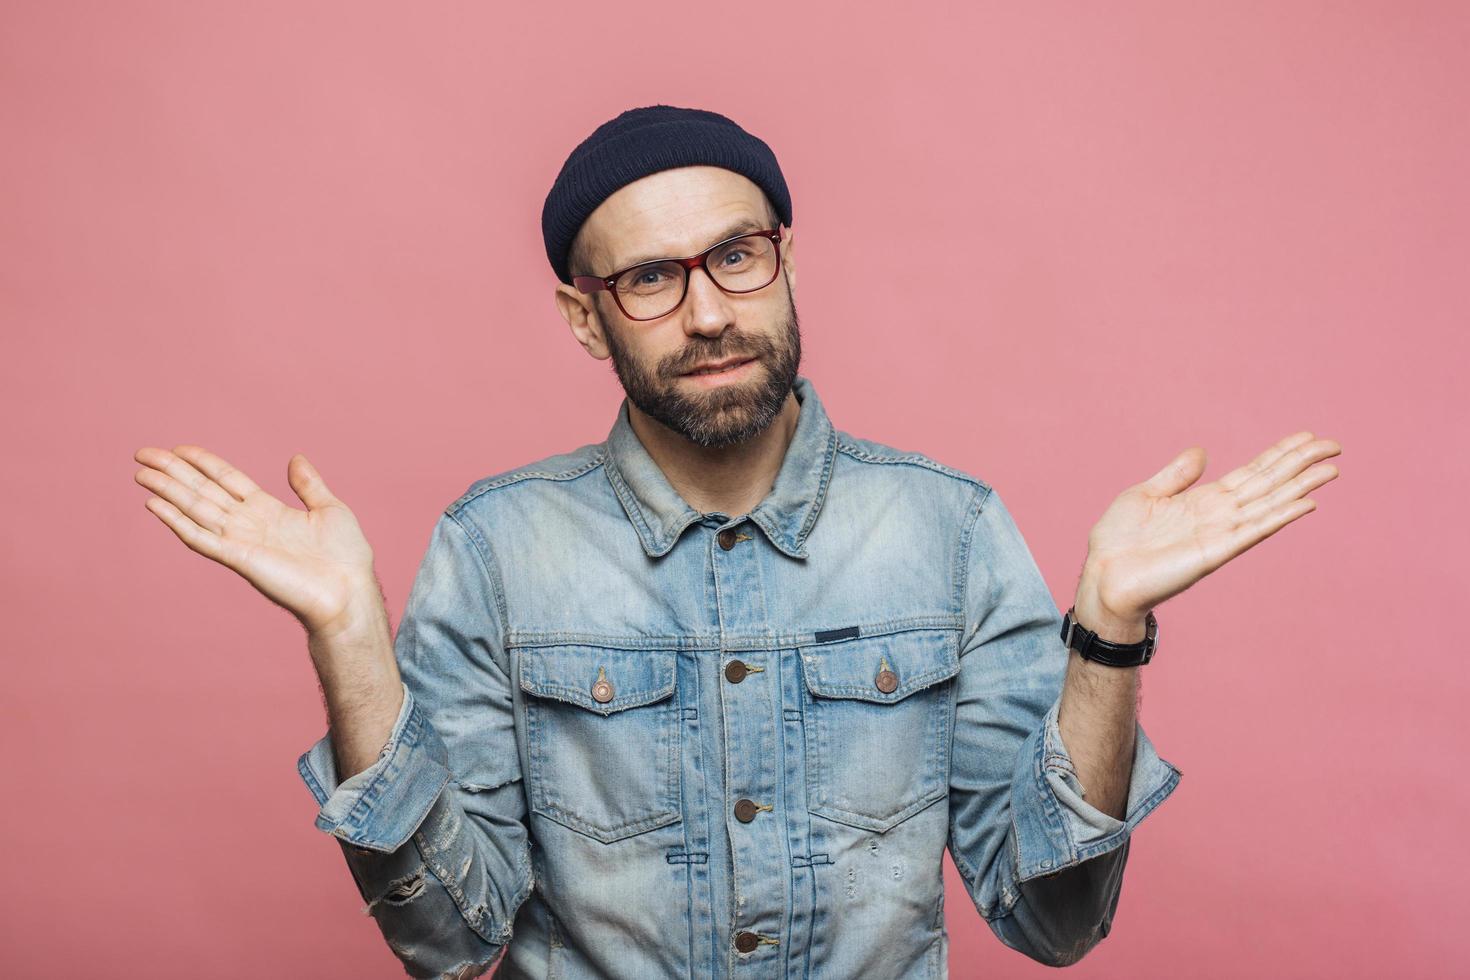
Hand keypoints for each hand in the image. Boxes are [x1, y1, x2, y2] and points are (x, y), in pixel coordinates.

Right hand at [133, 446, 381, 637]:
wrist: (350, 592)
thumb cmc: (345, 557)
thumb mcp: (330, 509)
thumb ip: (309, 484)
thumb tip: (296, 458)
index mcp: (269, 510)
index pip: (227, 479)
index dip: (203, 463)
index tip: (179, 448)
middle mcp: (249, 523)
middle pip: (203, 490)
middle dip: (173, 472)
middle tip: (142, 454)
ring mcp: (241, 540)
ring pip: (195, 509)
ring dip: (167, 491)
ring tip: (140, 474)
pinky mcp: (238, 558)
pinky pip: (200, 537)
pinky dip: (177, 521)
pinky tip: (155, 505)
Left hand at [1076, 430, 1341, 628]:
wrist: (1102, 577)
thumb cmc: (1118, 542)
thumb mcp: (1144, 495)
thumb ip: (1176, 475)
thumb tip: (1202, 452)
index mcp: (1203, 500)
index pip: (1251, 473)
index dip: (1279, 455)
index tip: (1307, 437)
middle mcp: (1219, 515)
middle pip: (1269, 484)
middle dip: (1301, 464)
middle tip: (1334, 445)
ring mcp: (1220, 534)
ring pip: (1269, 504)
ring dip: (1301, 487)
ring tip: (1331, 469)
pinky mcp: (1214, 552)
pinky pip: (1254, 531)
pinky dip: (1280, 516)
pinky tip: (1306, 504)